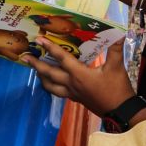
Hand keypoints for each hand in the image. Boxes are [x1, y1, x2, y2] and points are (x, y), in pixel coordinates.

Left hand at [21, 37, 135, 114]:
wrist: (121, 112)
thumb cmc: (117, 89)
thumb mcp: (117, 67)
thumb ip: (115, 49)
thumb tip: (118, 33)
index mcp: (79, 74)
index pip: (61, 58)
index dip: (50, 47)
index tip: (39, 39)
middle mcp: (71, 83)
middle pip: (49, 73)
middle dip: (36, 65)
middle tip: (25, 57)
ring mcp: (72, 93)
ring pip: (50, 86)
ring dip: (41, 77)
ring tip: (35, 70)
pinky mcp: (75, 99)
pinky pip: (57, 92)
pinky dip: (50, 86)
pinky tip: (50, 82)